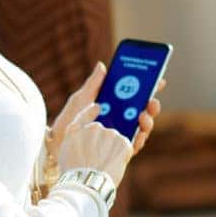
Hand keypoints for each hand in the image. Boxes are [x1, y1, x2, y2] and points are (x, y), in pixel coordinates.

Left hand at [48, 61, 165, 156]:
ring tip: (144, 116)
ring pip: (142, 128)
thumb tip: (102, 66)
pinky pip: (133, 145)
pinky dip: (139, 139)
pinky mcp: (118, 150)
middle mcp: (121, 120)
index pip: (135, 95)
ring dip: (148, 122)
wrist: (57, 145)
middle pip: (143, 111)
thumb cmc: (69, 121)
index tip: (158, 80)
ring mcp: (121, 135)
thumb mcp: (81, 99)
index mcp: (115, 105)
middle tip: (152, 100)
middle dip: (151, 105)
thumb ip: (93, 85)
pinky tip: (138, 134)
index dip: (149, 88)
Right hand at [57, 102, 132, 186]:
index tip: (97, 108)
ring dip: (113, 148)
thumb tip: (82, 123)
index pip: (85, 114)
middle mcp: (95, 128)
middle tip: (99, 157)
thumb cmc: (73, 170)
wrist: (86, 183)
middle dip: (103, 141)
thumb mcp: (65, 149)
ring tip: (106, 164)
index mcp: (79, 128)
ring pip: (115, 139)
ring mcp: (111, 135)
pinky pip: (126, 146)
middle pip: (103, 131)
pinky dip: (123, 154)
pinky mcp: (124, 144)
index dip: (91, 111)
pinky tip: (116, 165)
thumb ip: (73, 132)